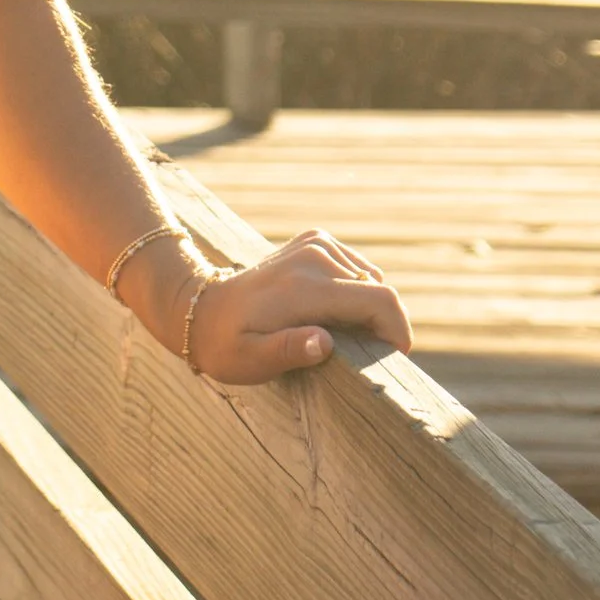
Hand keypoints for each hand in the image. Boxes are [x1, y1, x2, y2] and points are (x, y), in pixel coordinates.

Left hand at [177, 228, 411, 384]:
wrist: (201, 308)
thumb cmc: (226, 344)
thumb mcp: (250, 360)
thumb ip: (288, 351)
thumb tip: (324, 343)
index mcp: (304, 287)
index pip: (379, 300)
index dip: (398, 332)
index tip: (394, 359)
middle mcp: (314, 256)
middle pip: (379, 291)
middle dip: (382, 325)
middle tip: (360, 355)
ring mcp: (315, 243)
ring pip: (371, 279)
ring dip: (367, 308)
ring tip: (341, 335)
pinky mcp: (314, 240)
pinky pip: (356, 268)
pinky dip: (355, 291)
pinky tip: (332, 311)